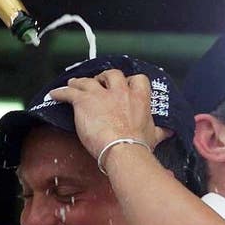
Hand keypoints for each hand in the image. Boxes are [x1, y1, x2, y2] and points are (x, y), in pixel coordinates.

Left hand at [50, 69, 168, 160]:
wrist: (123, 149)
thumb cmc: (139, 145)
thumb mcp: (154, 136)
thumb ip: (159, 131)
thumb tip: (170, 132)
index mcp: (139, 97)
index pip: (138, 80)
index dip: (130, 81)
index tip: (125, 86)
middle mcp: (120, 91)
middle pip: (111, 74)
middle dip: (104, 77)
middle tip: (98, 83)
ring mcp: (100, 94)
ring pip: (87, 81)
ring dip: (80, 81)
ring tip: (74, 83)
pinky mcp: (83, 101)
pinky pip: (69, 92)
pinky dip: (61, 92)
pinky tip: (54, 94)